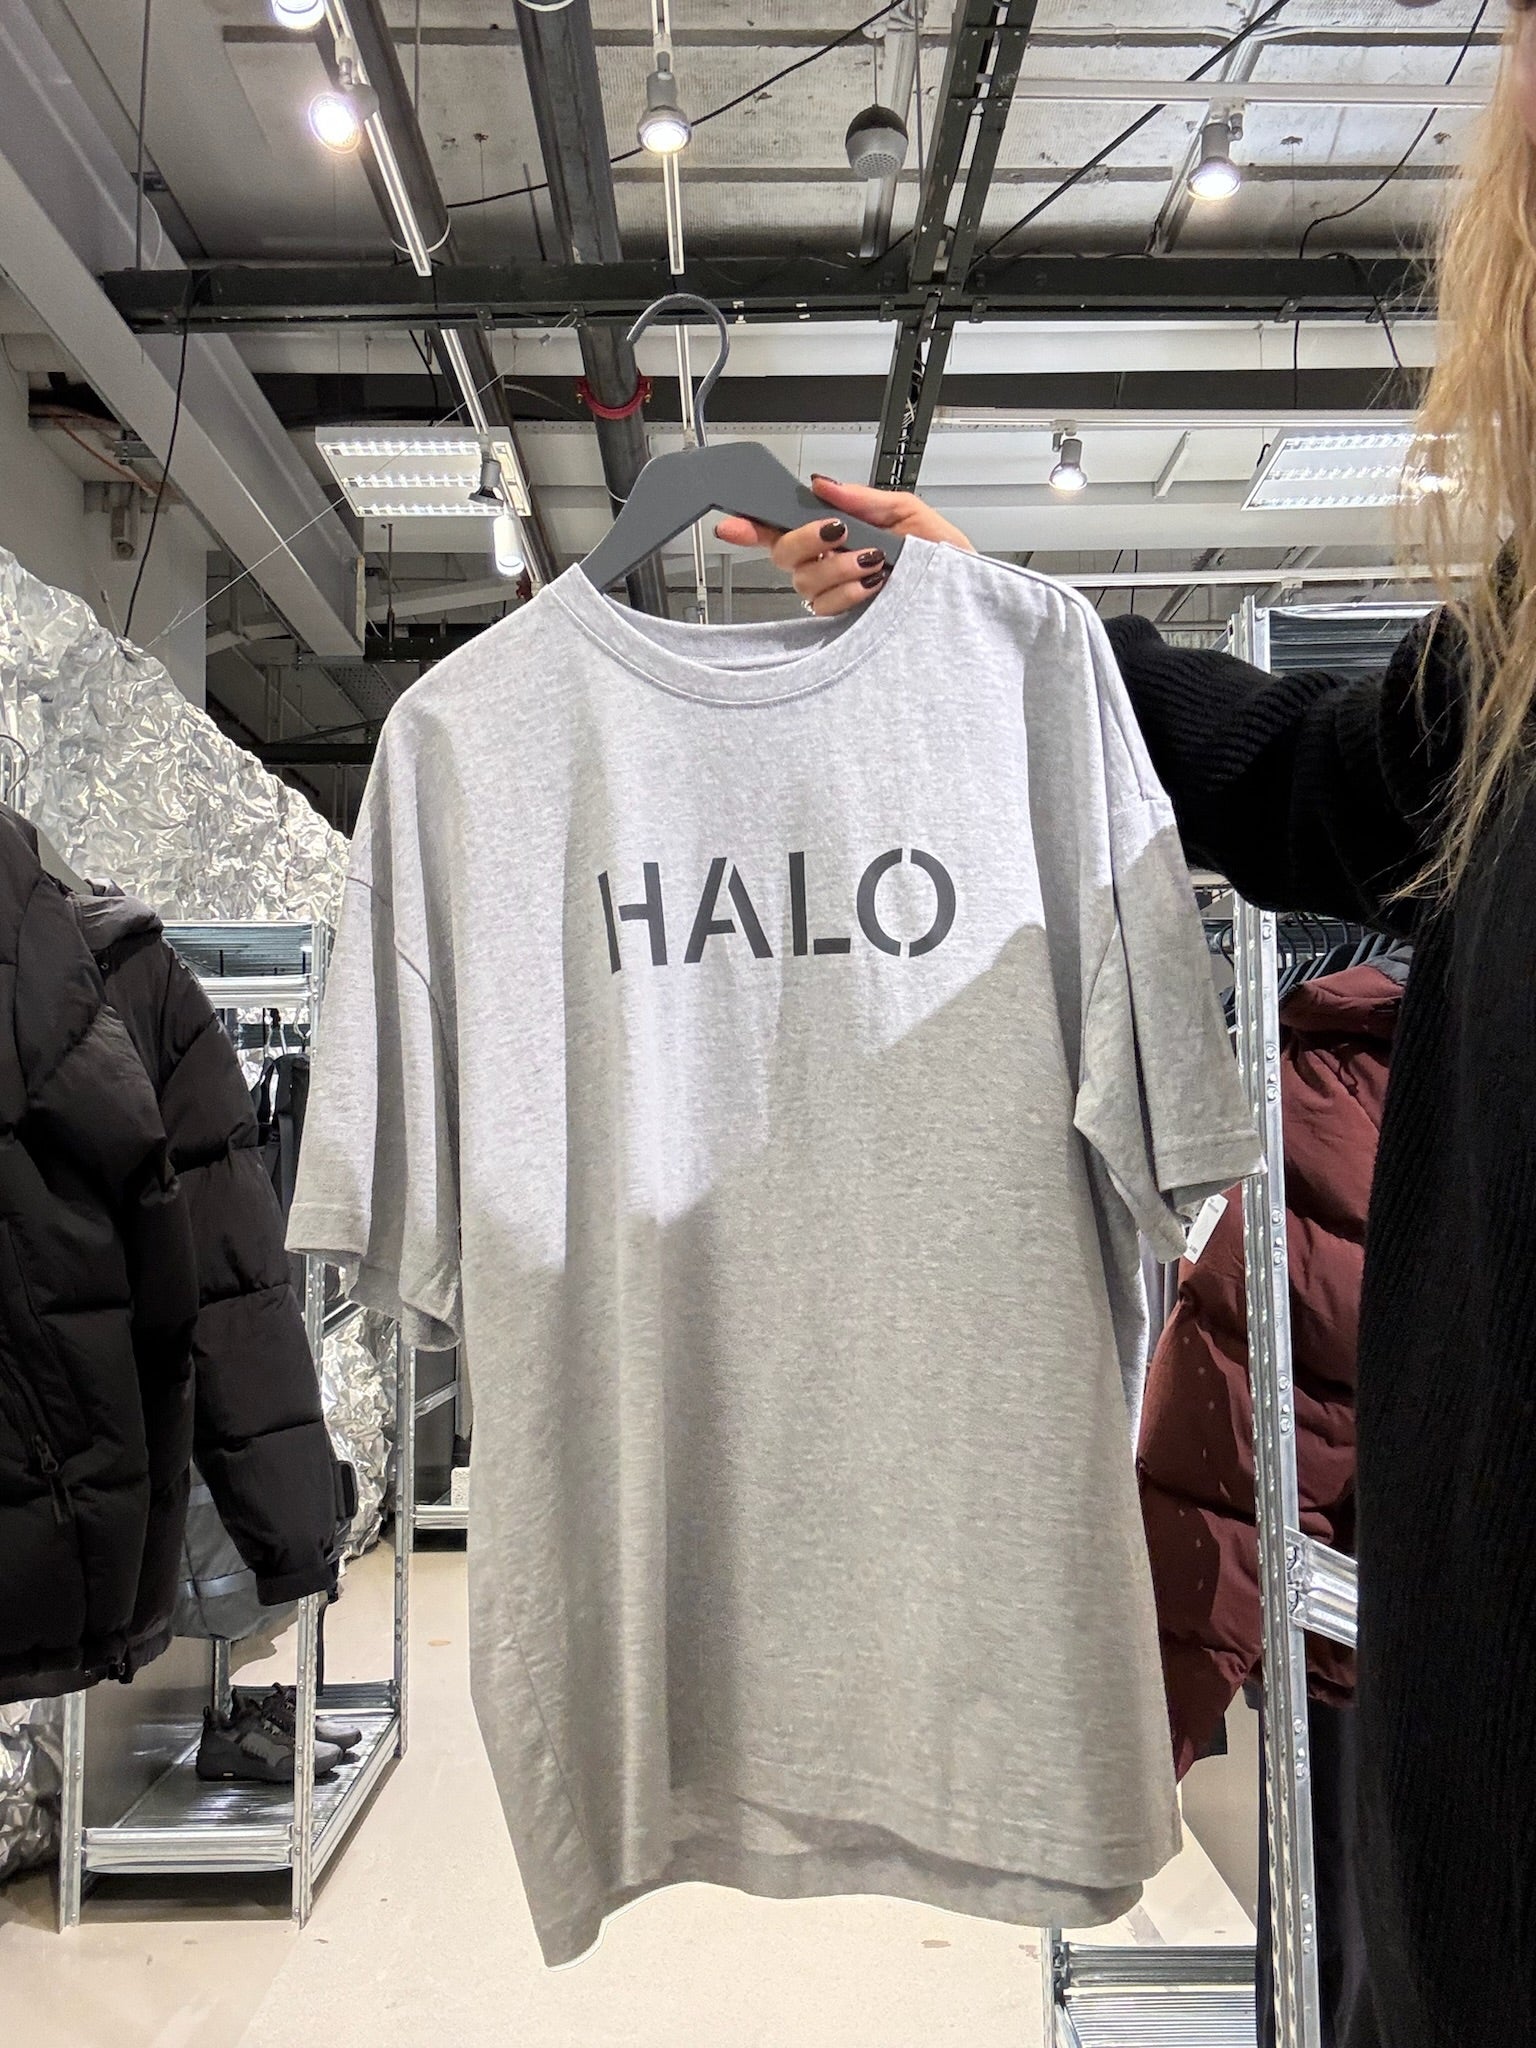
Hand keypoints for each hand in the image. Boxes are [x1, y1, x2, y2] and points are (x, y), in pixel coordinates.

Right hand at [715, 477, 973, 616]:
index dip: (753, 524)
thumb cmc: (947, 558)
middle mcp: (832, 565)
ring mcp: (838, 594)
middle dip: (808, 540)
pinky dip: (849, 591)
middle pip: (784, 554)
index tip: (732, 522)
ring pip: (804, 583)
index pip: (785, 527)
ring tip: (874, 563)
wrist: (970, 593)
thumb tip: (824, 486)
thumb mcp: (910, 514)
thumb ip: (864, 499)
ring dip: (837, 568)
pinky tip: (874, 585)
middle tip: (838, 533)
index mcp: (841, 533)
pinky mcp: (848, 622)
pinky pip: (825, 607)